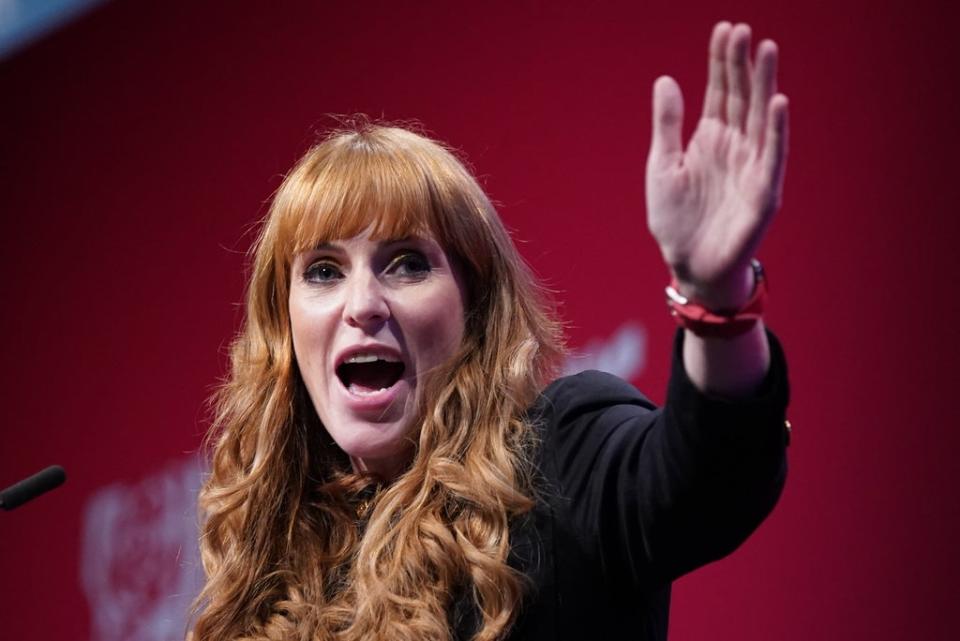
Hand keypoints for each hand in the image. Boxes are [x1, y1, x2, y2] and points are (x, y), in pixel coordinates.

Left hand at [646, 22, 788, 311]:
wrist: (689, 266)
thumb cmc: (676, 221)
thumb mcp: (662, 167)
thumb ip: (667, 125)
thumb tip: (665, 79)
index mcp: (709, 139)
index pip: (719, 92)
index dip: (721, 62)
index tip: (724, 29)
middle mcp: (734, 146)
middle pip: (741, 97)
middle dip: (742, 64)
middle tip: (743, 30)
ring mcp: (751, 166)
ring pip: (760, 118)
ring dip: (764, 85)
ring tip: (766, 50)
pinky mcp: (763, 191)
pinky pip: (772, 155)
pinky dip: (776, 130)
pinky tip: (778, 101)